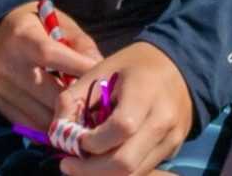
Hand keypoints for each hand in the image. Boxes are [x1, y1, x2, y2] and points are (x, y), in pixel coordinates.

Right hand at [0, 0, 101, 131]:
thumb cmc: (38, 27)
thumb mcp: (61, 25)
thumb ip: (82, 46)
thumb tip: (102, 71)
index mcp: (24, 39)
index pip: (52, 56)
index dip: (80, 69)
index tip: (105, 79)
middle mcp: (9, 64)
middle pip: (50, 93)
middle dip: (78, 102)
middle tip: (100, 108)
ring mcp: (3, 87)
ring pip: (42, 115)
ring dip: (66, 119)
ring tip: (85, 118)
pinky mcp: (1, 103)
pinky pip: (29, 125)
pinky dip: (50, 128)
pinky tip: (63, 121)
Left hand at [60, 42, 192, 175]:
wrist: (175, 68)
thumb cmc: (131, 66)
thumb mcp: (98, 70)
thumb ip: (72, 99)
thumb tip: (56, 133)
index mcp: (144, 93)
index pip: (120, 128)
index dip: (92, 141)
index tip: (73, 141)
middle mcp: (163, 120)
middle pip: (127, 163)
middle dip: (91, 171)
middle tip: (68, 166)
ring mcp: (172, 139)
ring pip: (134, 174)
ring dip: (103, 175)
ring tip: (82, 165)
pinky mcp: (173, 150)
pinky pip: (143, 170)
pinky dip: (119, 172)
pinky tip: (104, 160)